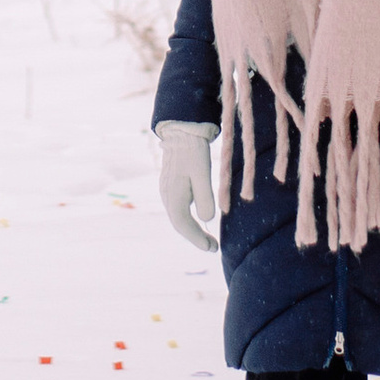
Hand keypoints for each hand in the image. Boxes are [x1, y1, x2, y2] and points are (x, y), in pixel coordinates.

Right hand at [156, 122, 218, 251]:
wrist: (181, 130)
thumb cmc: (193, 151)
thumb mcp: (202, 173)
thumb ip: (205, 197)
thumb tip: (207, 220)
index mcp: (173, 196)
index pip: (184, 226)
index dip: (198, 239)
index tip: (212, 249)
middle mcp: (166, 195)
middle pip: (180, 224)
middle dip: (196, 237)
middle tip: (213, 247)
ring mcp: (166, 190)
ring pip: (178, 216)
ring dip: (192, 229)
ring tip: (208, 238)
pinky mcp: (170, 184)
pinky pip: (178, 208)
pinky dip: (189, 218)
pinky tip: (199, 218)